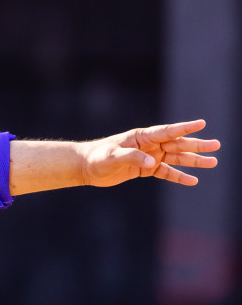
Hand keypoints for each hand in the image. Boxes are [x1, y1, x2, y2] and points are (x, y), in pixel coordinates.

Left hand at [80, 118, 219, 186]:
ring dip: (194, 161)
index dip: (184, 128)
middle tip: (217, 145)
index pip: (167, 131)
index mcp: (142, 136)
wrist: (86, 167)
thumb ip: (132, 158)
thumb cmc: (97, 157)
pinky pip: (166, 173)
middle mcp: (149, 145)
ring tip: (213, 162)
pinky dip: (179, 176)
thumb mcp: (112, 157)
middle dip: (197, 145)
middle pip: (177, 144)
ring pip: (176, 158)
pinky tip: (193, 180)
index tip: (201, 123)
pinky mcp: (145, 169)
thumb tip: (152, 163)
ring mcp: (149, 157)